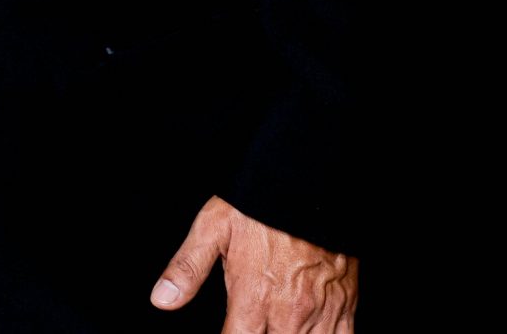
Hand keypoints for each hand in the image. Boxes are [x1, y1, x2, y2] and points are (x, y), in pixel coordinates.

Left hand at [153, 195, 356, 331]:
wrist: (313, 187)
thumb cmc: (262, 206)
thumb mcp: (214, 228)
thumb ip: (188, 268)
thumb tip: (161, 300)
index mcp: (253, 297)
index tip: (227, 331)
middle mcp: (288, 313)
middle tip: (251, 325)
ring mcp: (320, 313)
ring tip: (274, 327)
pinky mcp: (345, 308)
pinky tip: (308, 332)